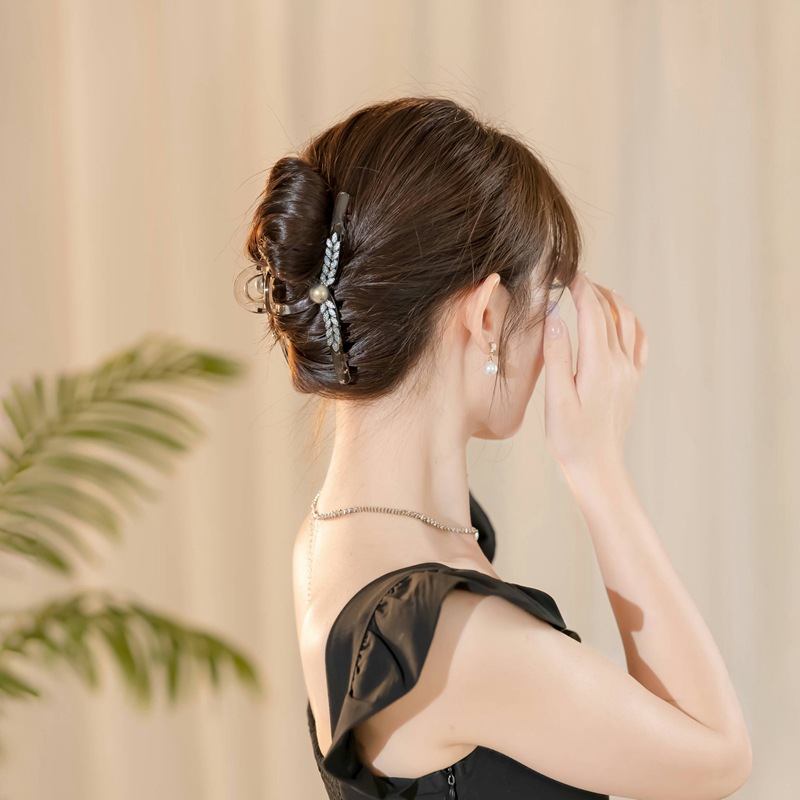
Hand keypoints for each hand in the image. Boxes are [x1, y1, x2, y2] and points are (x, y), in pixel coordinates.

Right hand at [542, 272, 647, 472]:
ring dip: (614, 302)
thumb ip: (557, 355)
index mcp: (599, 365)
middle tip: (574, 277)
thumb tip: (555, 316)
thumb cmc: (570, 438)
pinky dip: (630, 323)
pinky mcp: (633, 382)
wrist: (597, 467)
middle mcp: (620, 364)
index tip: (566, 272)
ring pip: (628, 324)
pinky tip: (620, 321)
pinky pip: (639, 342)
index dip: (580, 288)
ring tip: (596, 291)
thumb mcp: (556, 398)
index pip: (593, 312)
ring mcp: (631, 372)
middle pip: (611, 313)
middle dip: (593, 290)